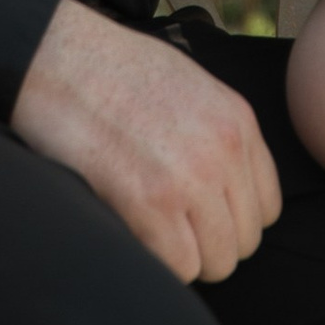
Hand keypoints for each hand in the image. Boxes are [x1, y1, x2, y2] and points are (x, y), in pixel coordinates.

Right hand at [9, 0, 281, 282]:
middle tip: (167, 226)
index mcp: (238, 121)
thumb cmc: (111, 71)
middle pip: (244, 242)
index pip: (267, 208)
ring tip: (148, 228)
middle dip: (207, 244)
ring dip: (183, 257)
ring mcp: (190, 178)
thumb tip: (223, 192)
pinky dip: (156, 262)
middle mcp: (224, 151)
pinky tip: (131, 229)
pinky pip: (177, 267)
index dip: (230, 220)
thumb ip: (216, 135)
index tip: (198, 215)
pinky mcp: (149, 202)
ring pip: (215, 262)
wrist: (57, 57)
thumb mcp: (188, 86)